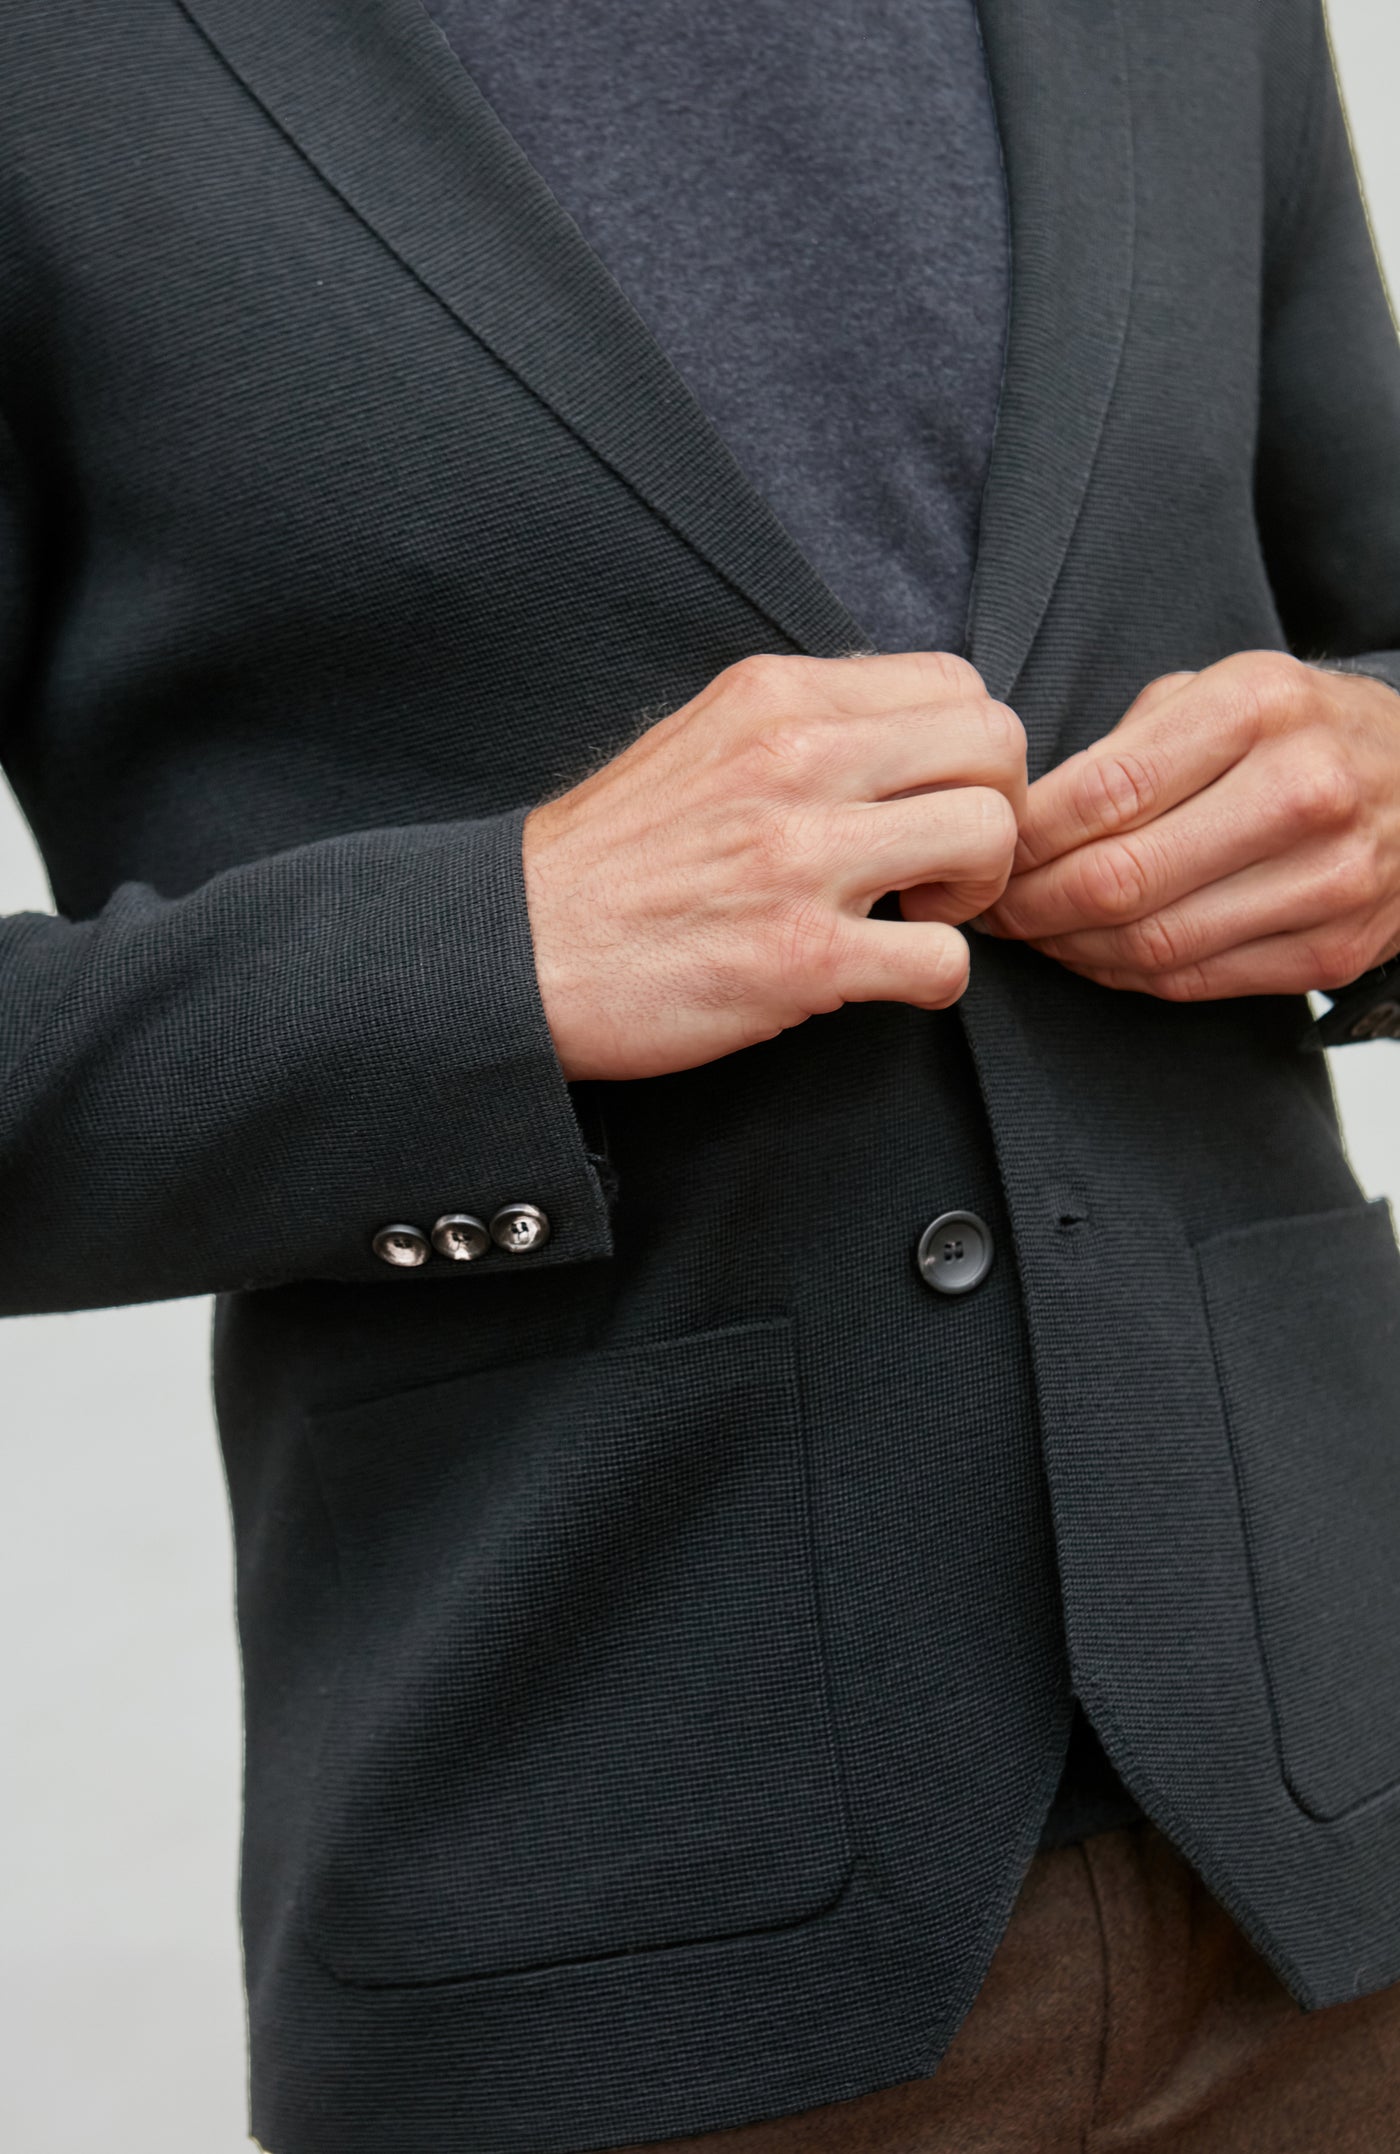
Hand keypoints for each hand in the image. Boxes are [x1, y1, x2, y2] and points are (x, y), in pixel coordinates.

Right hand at [523, 650, 1025, 1079]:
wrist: (513, 950)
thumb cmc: (607, 861)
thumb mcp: (701, 740)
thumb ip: (801, 726)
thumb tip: (900, 739)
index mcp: (776, 697)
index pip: (954, 682)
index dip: (970, 751)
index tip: (930, 803)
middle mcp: (796, 759)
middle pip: (995, 743)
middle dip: (997, 811)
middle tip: (945, 864)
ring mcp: (800, 858)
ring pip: (988, 837)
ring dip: (978, 892)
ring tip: (919, 916)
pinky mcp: (800, 957)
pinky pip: (945, 960)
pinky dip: (938, 979)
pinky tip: (889, 978)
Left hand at [978, 651, 1399, 1001]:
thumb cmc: (1303, 730)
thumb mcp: (1225, 689)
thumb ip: (1129, 743)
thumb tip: (1023, 812)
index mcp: (1260, 707)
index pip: (1104, 792)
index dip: (1022, 837)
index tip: (984, 850)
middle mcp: (1302, 793)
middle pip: (1118, 879)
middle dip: (1028, 904)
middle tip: (987, 905)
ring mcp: (1327, 881)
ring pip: (1150, 943)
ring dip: (1066, 948)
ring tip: (1029, 931)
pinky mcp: (1332, 952)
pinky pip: (1192, 981)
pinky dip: (1120, 975)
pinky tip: (1089, 952)